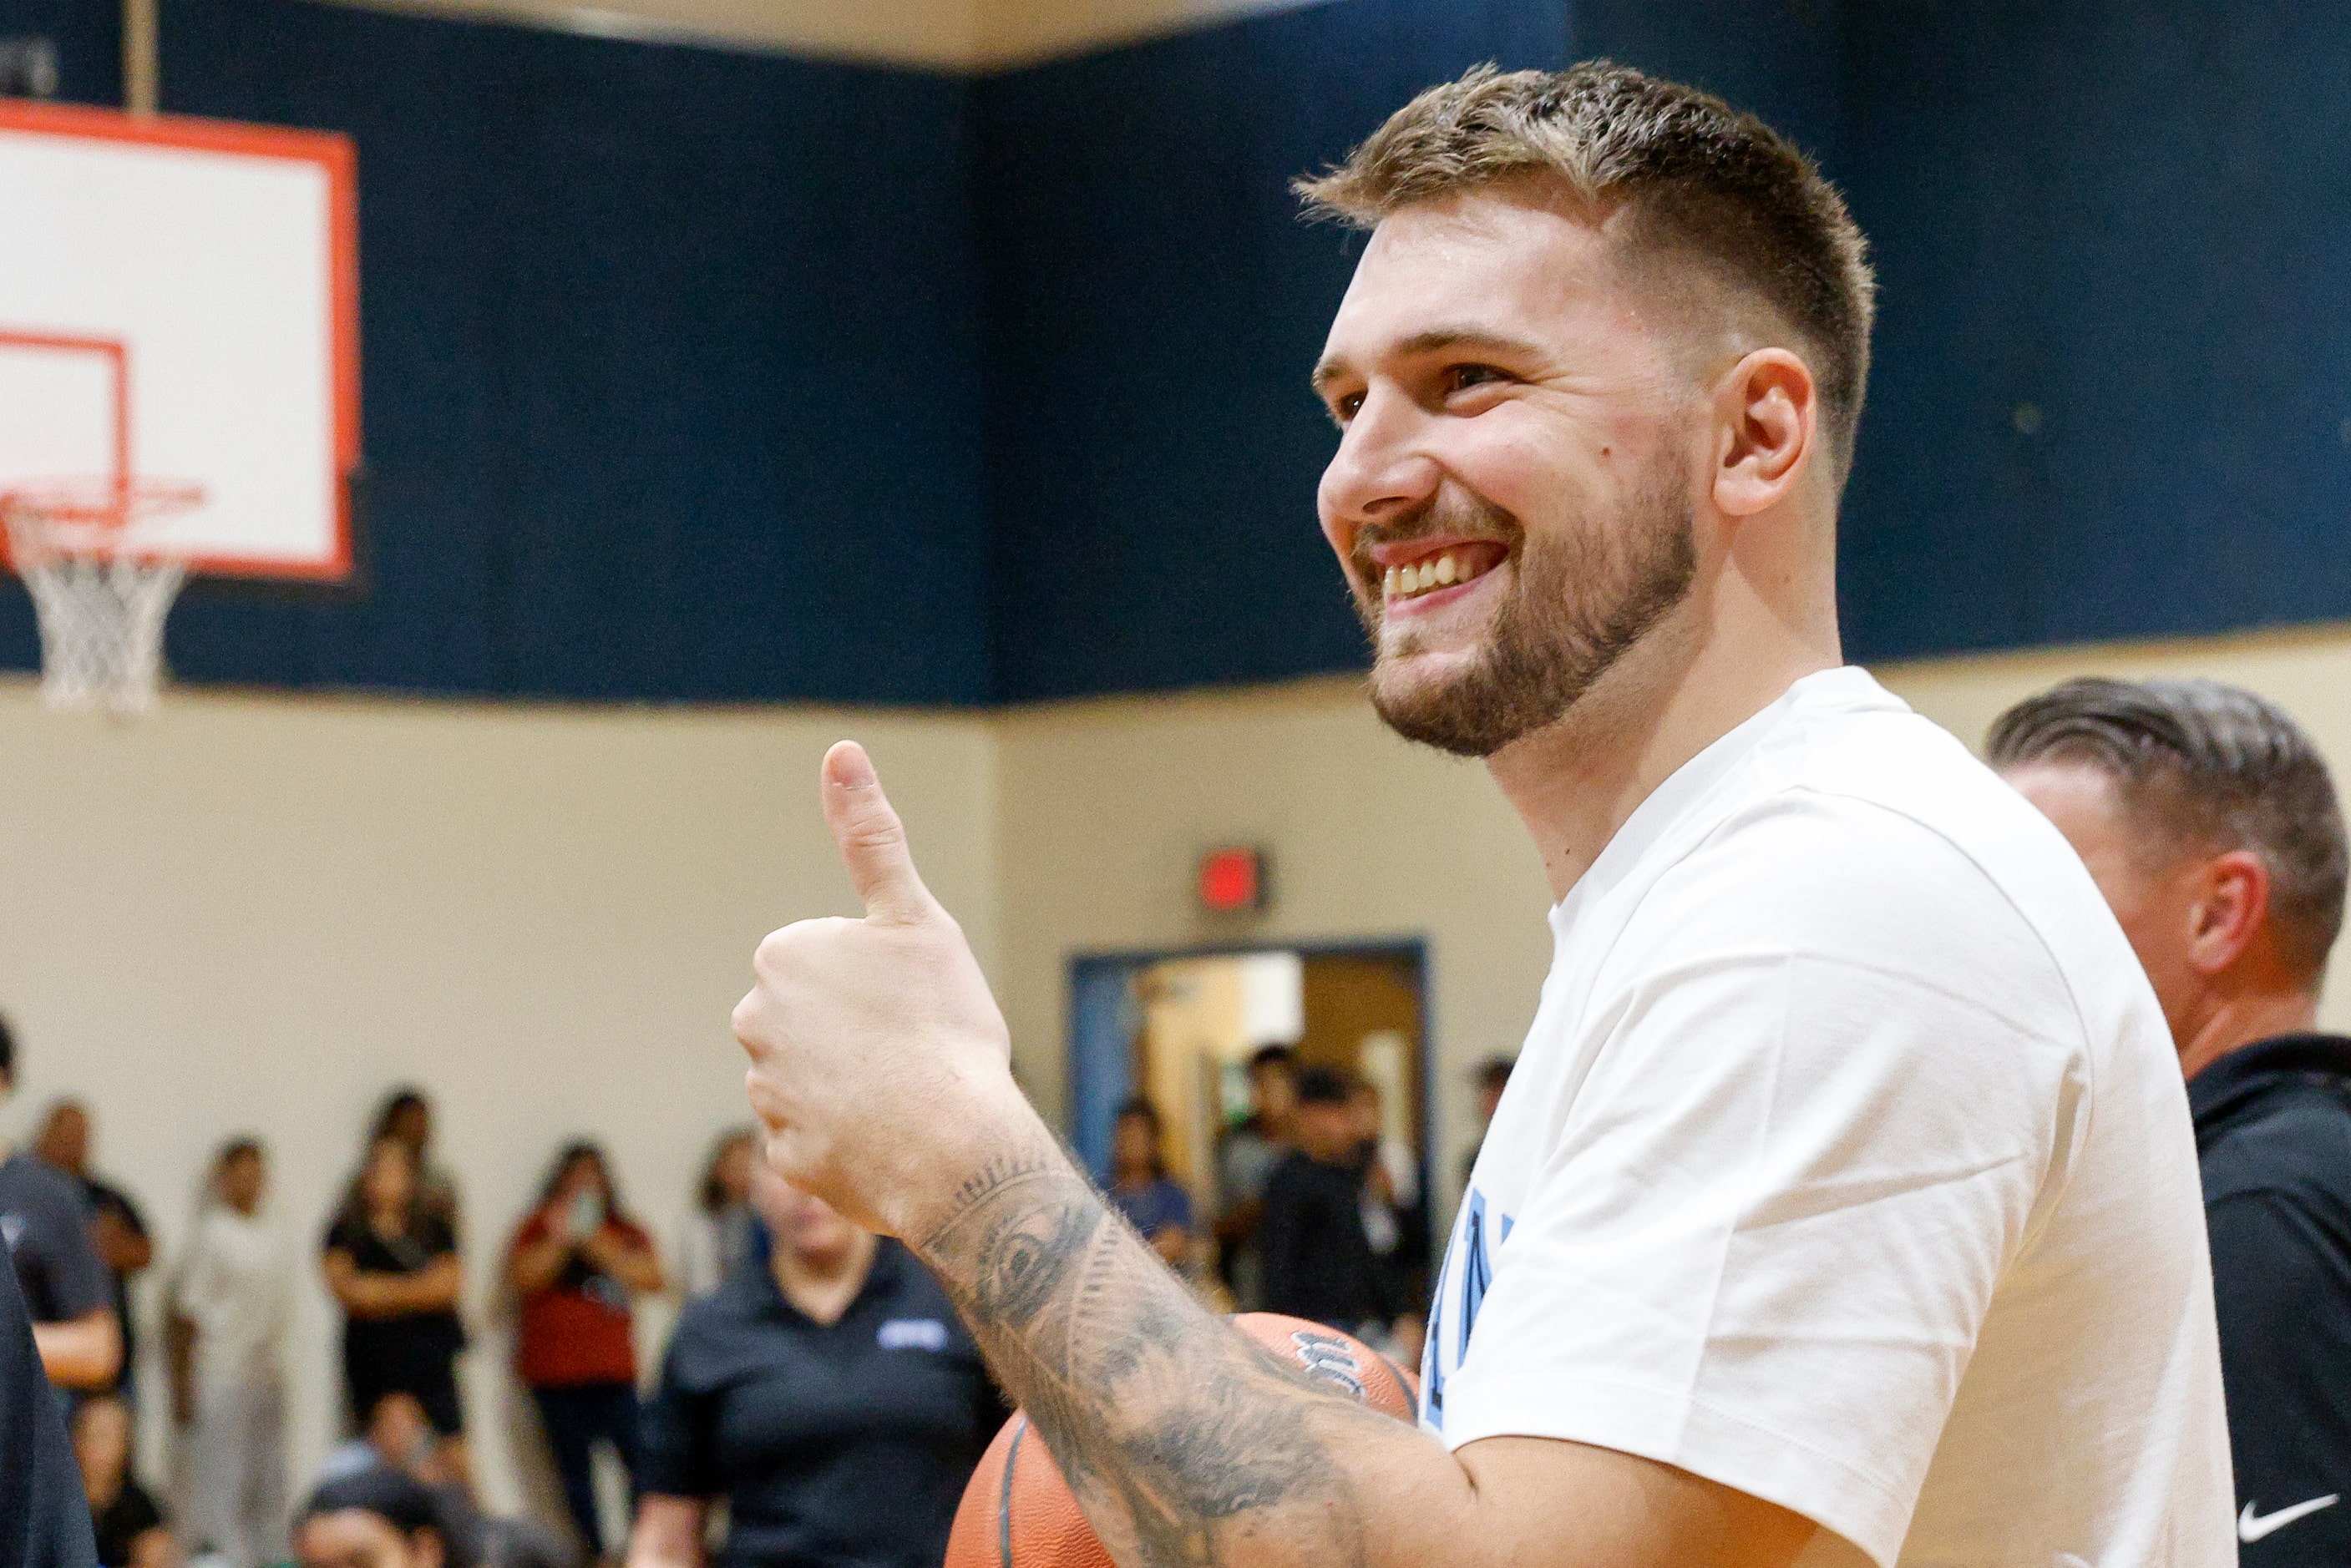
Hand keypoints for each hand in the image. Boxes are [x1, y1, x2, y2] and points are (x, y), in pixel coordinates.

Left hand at [734, 742, 1034, 1235]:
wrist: (951, 1144)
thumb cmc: (940, 1024)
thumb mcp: (915, 917)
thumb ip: (871, 838)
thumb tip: (841, 750)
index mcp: (783, 958)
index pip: (829, 959)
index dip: (879, 977)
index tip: (910, 998)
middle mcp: (755, 1024)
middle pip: (817, 1019)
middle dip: (859, 1031)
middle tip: (914, 1045)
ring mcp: (767, 1096)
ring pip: (819, 1079)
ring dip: (858, 1085)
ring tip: (909, 1095)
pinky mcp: (787, 1157)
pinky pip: (823, 1136)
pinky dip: (854, 1137)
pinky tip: (892, 1136)